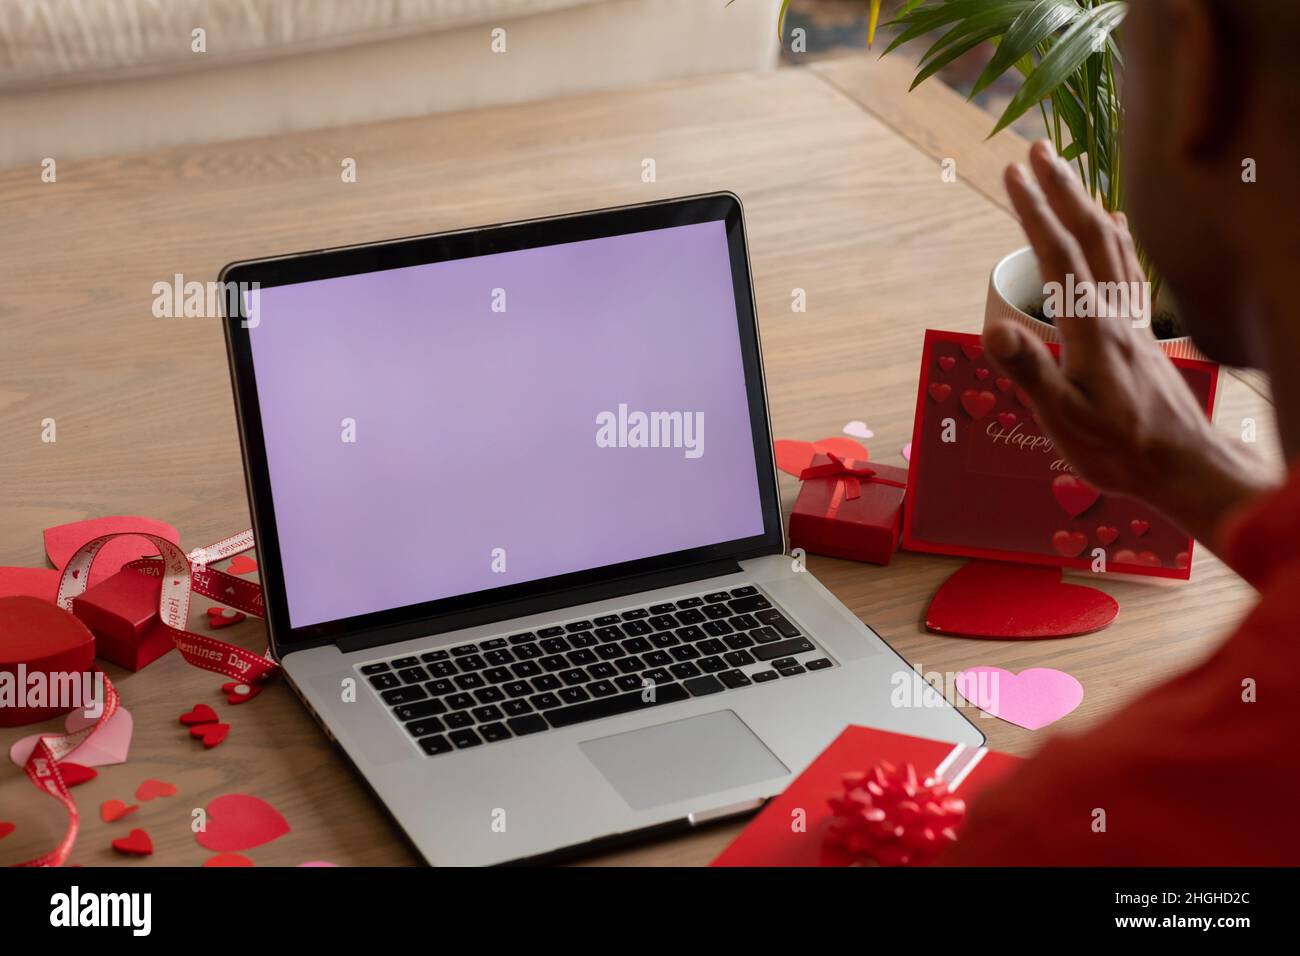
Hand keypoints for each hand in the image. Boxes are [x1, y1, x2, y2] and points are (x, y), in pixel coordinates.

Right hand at [983, 141, 1270, 547]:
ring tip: (1066, 174)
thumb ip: (1029, 371)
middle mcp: (1115, 314)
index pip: (1060, 257)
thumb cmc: (1118, 448)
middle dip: (1061, 190)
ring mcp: (1132, 320)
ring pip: (1112, 246)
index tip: (1014, 173)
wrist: (1181, 465)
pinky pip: (1130, 269)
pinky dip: (1118, 237)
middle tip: (1036, 152)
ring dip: (1086, 204)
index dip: (1035, 212)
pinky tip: (1116, 224)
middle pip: (1089, 236)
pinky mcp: (1142, 332)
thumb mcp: (1062, 418)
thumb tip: (993, 329)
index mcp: (1090, 329)